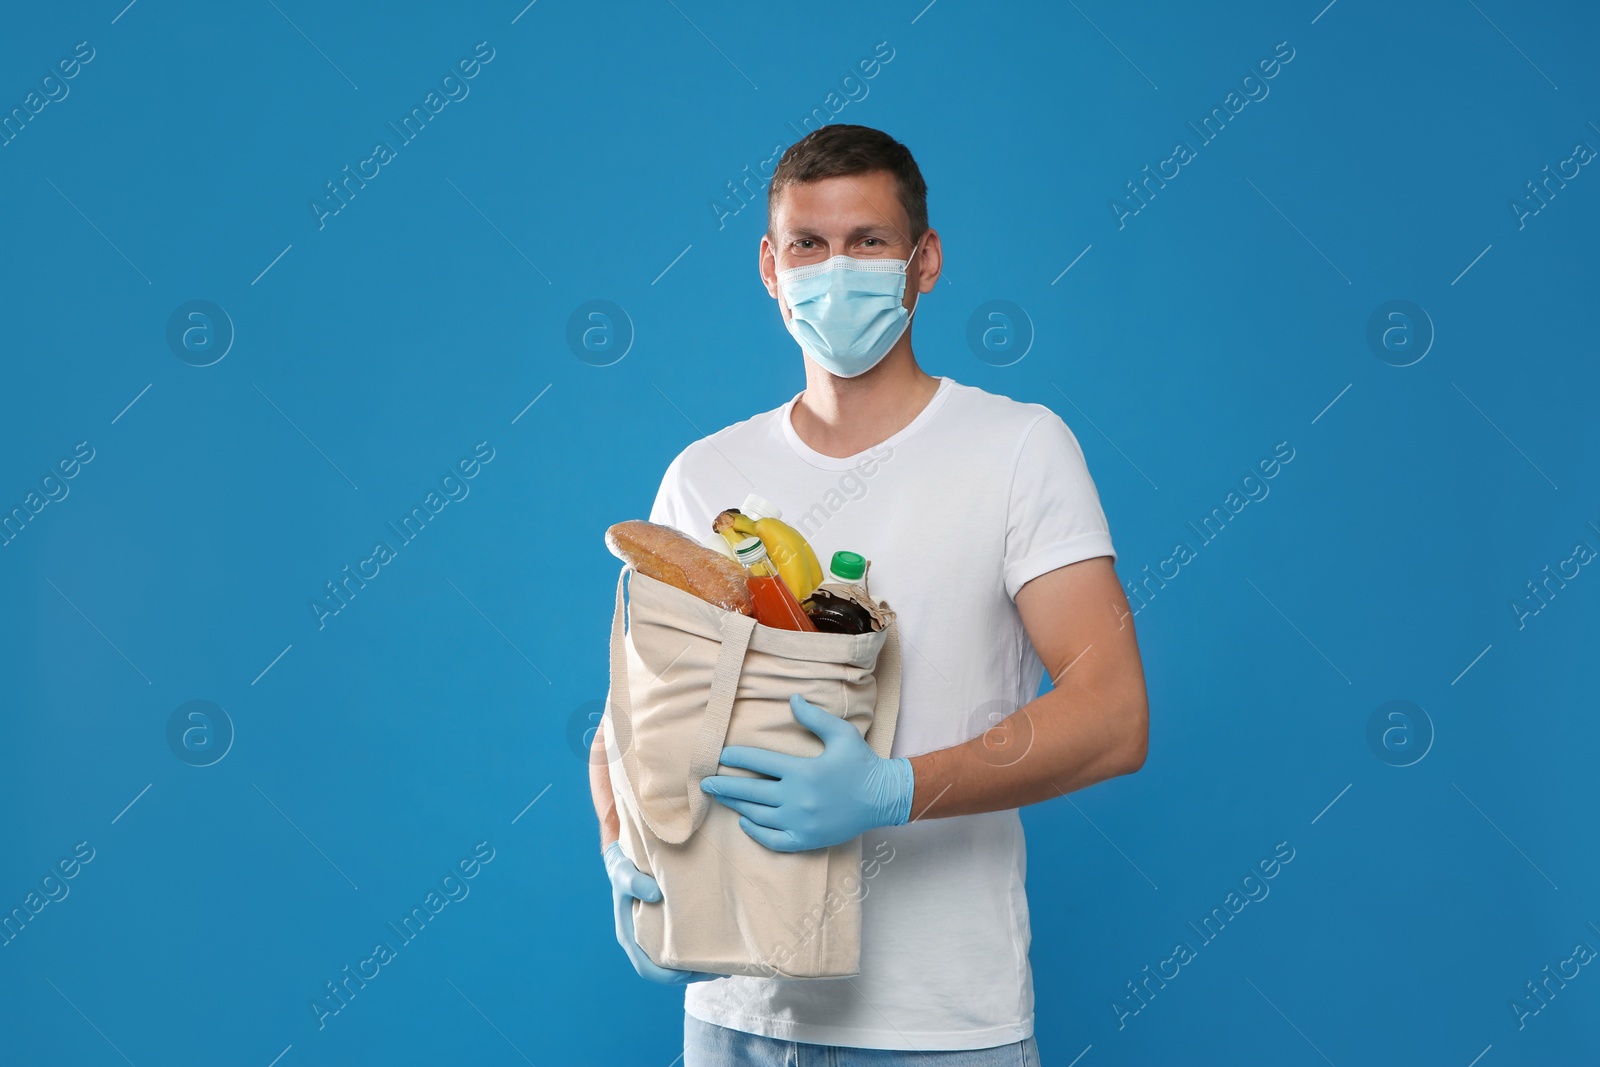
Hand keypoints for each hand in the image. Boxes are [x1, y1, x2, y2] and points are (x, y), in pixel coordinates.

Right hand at [602, 841, 723, 984]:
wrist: (627, 860)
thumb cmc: (624, 869)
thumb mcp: (625, 874)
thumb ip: (635, 882)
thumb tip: (655, 894)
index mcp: (630, 936)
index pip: (646, 967)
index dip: (666, 976)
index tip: (687, 974)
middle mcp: (643, 941)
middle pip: (666, 970)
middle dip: (690, 975)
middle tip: (715, 971)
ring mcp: (656, 936)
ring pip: (677, 961)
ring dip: (698, 967)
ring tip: (724, 966)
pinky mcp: (668, 927)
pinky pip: (683, 945)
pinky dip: (699, 951)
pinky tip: (720, 948)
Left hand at [700, 693, 914, 851]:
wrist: (883, 798)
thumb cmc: (861, 763)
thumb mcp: (840, 734)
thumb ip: (813, 717)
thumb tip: (791, 699)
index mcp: (803, 771)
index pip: (759, 763)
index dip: (737, 759)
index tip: (721, 756)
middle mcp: (798, 798)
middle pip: (751, 792)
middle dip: (725, 786)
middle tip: (705, 784)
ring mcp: (801, 821)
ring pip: (758, 815)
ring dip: (737, 806)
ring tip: (721, 799)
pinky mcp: (807, 839)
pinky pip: (773, 839)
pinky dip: (756, 833)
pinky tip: (745, 823)